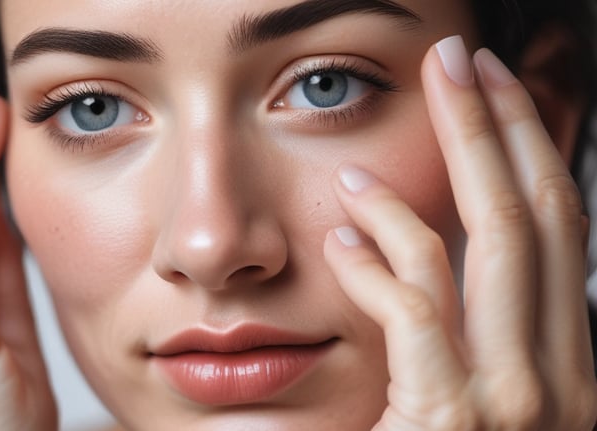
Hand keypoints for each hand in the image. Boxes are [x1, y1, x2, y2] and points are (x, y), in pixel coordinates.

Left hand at [324, 36, 596, 429]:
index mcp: (563, 366)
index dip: (530, 154)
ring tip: (394, 131)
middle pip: (540, 217)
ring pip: (495, 242)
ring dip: (448, 165)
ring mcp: (518, 401)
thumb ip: (439, 331)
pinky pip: (421, 306)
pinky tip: (346, 233)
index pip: (559, 233)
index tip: (494, 95)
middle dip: (501, 127)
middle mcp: (559, 377)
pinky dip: (383, 257)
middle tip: (464, 61)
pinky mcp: (456, 417)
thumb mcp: (456, 400)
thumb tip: (376, 249)